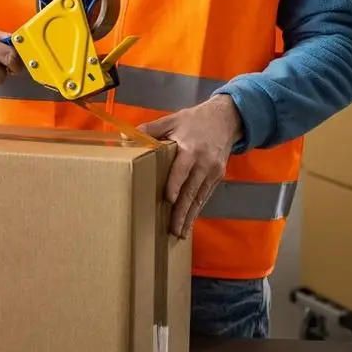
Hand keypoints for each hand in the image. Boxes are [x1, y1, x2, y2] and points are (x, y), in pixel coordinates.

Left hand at [139, 95, 243, 238]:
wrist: (225, 118)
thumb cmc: (195, 120)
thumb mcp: (172, 119)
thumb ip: (150, 129)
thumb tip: (126, 137)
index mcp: (191, 149)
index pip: (182, 169)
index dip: (176, 184)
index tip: (169, 198)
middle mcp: (204, 163)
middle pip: (191, 190)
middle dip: (182, 211)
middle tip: (173, 229)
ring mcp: (212, 171)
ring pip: (199, 197)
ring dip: (190, 216)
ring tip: (181, 233)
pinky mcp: (217, 176)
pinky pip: (205, 195)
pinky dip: (197, 209)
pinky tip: (190, 221)